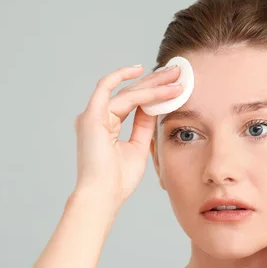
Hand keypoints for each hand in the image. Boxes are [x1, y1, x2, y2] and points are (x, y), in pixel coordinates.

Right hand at [73, 64, 181, 203]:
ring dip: (151, 84)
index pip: (133, 102)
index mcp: (106, 125)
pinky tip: (141, 71)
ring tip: (173, 78)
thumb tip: (155, 107)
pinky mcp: (91, 116)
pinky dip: (122, 77)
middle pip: (131, 93)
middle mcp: (97, 117)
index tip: (174, 84)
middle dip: (155, 81)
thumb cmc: (118, 180)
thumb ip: (143, 126)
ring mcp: (92, 116)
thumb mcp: (137, 147)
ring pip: (127, 92)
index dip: (154, 91)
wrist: (104, 196)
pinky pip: (107, 88)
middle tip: (176, 72)